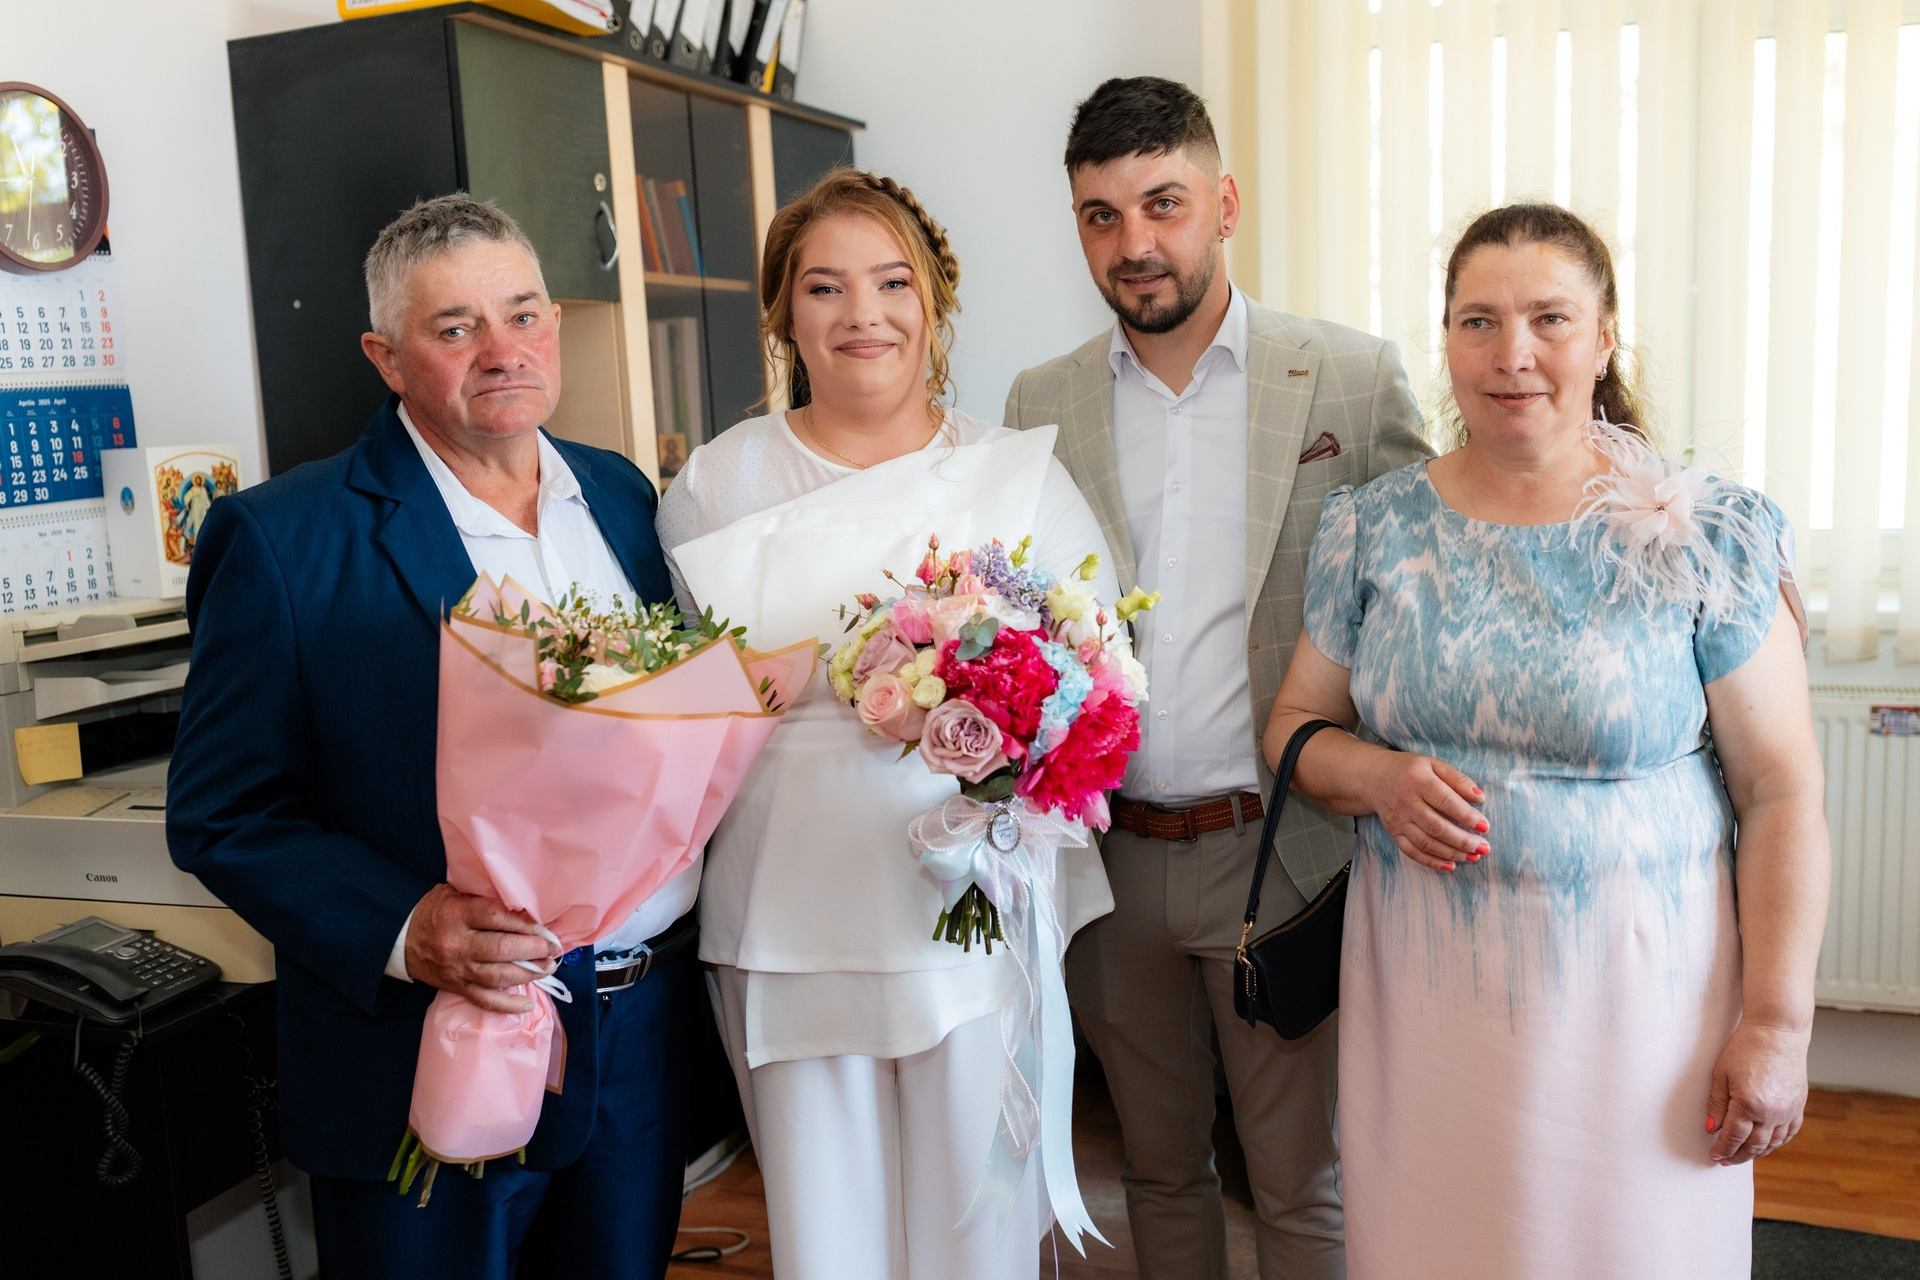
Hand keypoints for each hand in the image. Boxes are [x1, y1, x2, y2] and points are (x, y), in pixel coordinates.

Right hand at [404, 883, 559, 1013]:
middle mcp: (457, 944)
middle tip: (553, 949)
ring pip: (497, 977)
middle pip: (501, 950)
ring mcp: (457, 969)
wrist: (402, 939)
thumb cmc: (436, 911)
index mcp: (457, 915)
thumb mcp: (455, 894)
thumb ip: (485, 897)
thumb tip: (525, 904)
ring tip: (548, 967)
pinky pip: (484, 1000)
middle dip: (533, 950)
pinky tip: (528, 1004)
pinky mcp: (456, 987)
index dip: (525, 924)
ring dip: (528, 975)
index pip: (497, 918)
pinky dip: (507, 1005)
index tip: (546, 929)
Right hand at [1362, 751, 1487, 871]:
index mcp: (1418, 781)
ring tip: (1473, 857)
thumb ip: (1458, 779)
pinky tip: (1450, 865)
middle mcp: (1406, 802)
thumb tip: (1480, 798)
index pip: (1445, 801)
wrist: (1374, 777)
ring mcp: (1398, 820)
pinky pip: (1412, 852)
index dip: (1466, 816)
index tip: (1485, 827)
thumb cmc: (1411, 770)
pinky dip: (1431, 862)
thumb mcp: (1434, 765)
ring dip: (1452, 853)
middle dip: (1463, 841)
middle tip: (1484, 847)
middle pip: (1437, 827)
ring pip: (1426, 843)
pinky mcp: (1394, 833)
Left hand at [1706, 1020, 1809, 1164]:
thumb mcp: (1721, 1074)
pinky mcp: (1798, 1105)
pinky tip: (1767, 1145)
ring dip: (1757, 1152)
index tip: (1714, 1156)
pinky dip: (1777, 1142)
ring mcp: (1788, 1110)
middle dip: (1738, 1155)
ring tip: (1743, 1155)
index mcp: (1749, 1104)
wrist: (1777, 1032)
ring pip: (1773, 1143)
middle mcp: (1771, 1112)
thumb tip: (1712, 1128)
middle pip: (1754, 1145)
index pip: (1733, 1136)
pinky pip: (1789, 1132)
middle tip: (1725, 1160)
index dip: (1723, 1149)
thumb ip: (1717, 1104)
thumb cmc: (1746, 1048)